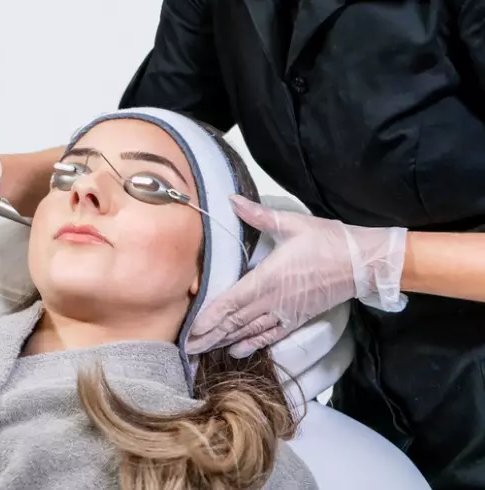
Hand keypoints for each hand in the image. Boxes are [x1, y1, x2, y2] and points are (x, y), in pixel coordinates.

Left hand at [187, 195, 407, 357]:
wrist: (362, 263)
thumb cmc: (326, 240)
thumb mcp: (291, 223)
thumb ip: (258, 215)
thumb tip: (231, 199)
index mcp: (268, 278)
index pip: (232, 302)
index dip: (210, 317)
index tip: (191, 329)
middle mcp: (274, 301)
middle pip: (236, 323)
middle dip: (211, 336)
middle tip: (188, 348)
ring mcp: (286, 313)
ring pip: (250, 333)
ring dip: (226, 342)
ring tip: (204, 352)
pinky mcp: (298, 318)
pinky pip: (270, 336)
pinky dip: (252, 345)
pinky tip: (237, 352)